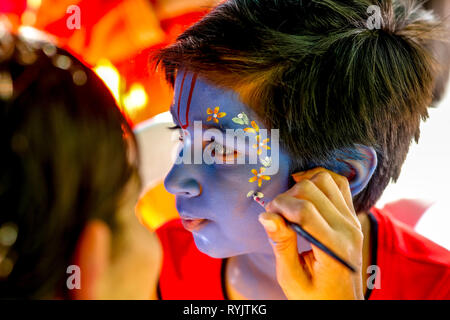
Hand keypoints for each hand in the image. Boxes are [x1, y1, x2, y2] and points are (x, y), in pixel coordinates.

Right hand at [258, 167, 363, 299]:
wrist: (341, 303)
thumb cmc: (315, 296)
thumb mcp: (291, 278)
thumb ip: (281, 244)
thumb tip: (267, 216)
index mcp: (334, 247)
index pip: (303, 210)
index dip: (279, 206)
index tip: (268, 215)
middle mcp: (348, 229)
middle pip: (312, 189)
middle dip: (287, 196)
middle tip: (276, 213)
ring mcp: (353, 220)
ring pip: (326, 180)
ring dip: (302, 186)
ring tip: (290, 203)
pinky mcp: (352, 216)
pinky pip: (339, 184)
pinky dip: (319, 181)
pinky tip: (306, 193)